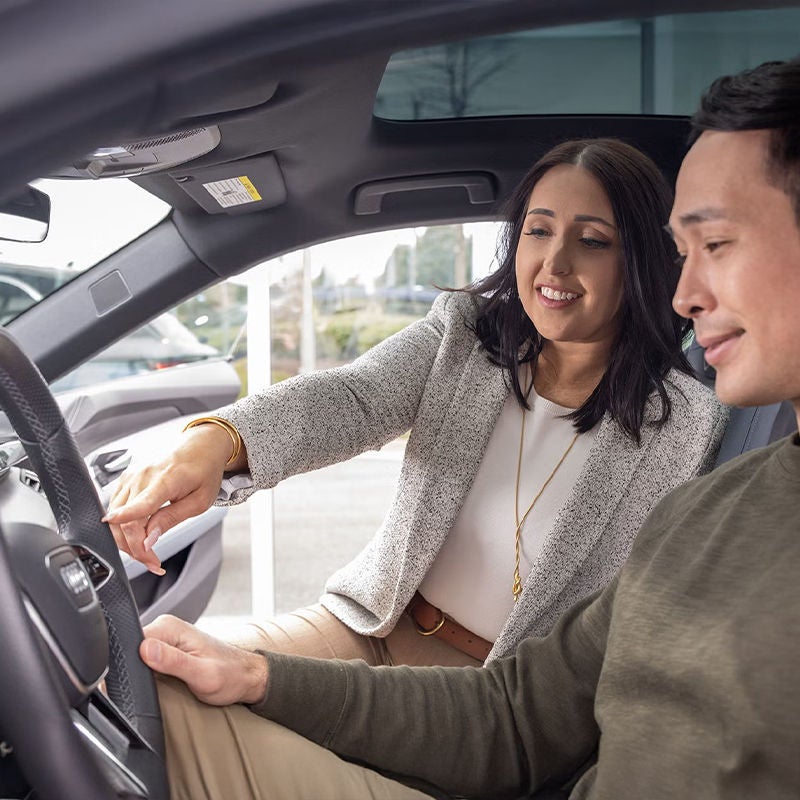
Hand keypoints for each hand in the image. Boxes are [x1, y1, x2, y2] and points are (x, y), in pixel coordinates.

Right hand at [103, 424, 233, 574]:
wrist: (200, 447)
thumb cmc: (203, 471)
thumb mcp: (199, 501)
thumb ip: (172, 518)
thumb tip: (149, 539)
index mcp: (166, 479)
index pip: (140, 503)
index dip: (126, 519)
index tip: (115, 531)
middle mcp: (143, 476)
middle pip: (124, 520)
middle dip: (135, 548)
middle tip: (152, 562)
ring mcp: (131, 476)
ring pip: (115, 517)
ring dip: (127, 541)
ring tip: (147, 553)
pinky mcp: (126, 479)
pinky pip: (117, 508)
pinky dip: (123, 527)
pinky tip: (139, 536)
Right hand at [140, 614, 267, 705]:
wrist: (246, 676)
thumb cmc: (230, 675)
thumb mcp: (202, 674)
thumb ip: (173, 661)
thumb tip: (145, 649)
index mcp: (170, 627)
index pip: (132, 642)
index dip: (129, 665)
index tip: (140, 682)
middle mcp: (166, 628)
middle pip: (132, 650)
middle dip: (136, 671)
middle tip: (157, 687)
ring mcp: (166, 638)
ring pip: (137, 657)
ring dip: (143, 674)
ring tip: (164, 684)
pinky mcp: (168, 649)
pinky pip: (147, 660)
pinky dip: (150, 674)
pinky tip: (163, 683)